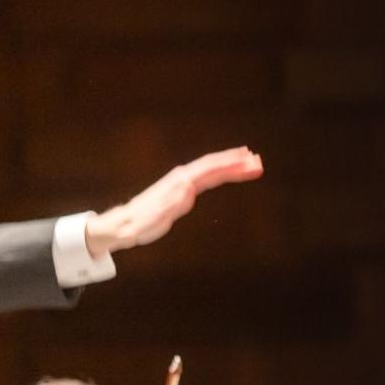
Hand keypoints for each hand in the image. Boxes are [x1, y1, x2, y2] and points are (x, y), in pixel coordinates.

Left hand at [83, 147, 263, 255]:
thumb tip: (188, 185)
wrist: (126, 224)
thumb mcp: (157, 213)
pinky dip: (222, 175)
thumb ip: (172, 199)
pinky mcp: (184, 191)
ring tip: (251, 165)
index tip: (249, 160)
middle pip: (215, 165)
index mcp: (181, 180)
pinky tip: (229, 174)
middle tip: (258, 162)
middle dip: (237, 163)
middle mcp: (184, 177)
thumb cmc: (142, 221)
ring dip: (232, 168)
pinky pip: (208, 179)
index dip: (231, 163)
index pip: (210, 167)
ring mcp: (184, 182)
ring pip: (213, 171)